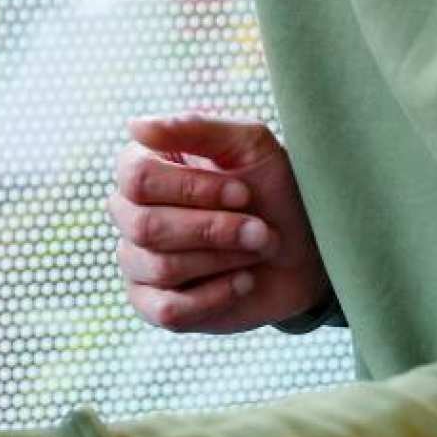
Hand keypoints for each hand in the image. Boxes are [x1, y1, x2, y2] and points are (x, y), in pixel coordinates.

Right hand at [111, 114, 327, 331]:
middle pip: (146, 226)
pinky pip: (167, 309)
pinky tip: (242, 282)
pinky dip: (215, 296)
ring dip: (224, 259)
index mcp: (142, 169)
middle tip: (259, 229)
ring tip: (256, 250)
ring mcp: (137, 262)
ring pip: (161, 267)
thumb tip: (135, 126)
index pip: (137, 179)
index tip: (244, 192)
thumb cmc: (273, 190)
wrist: (306, 249)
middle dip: (215, 230)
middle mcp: (129, 214)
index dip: (193, 189)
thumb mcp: (249, 146)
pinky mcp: (154, 305)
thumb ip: (195, 127)